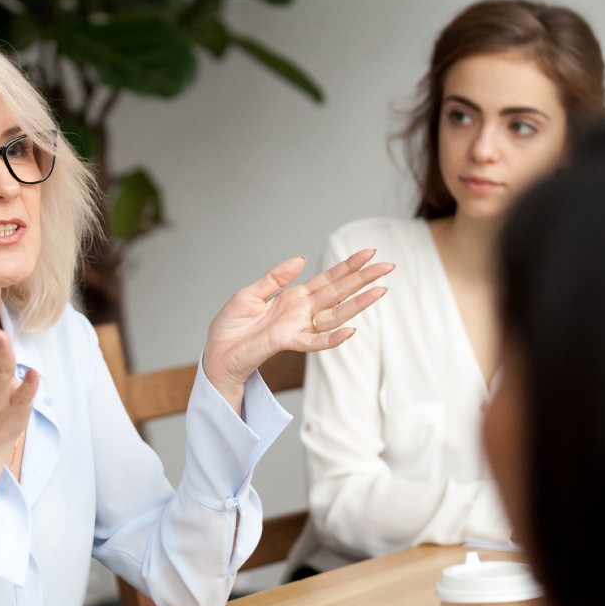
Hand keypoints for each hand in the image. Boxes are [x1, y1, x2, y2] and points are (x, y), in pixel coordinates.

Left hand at [203, 249, 393, 402]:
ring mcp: (297, 328)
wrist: (217, 353)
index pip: (327, 279)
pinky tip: (351, 330)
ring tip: (381, 291)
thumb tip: (300, 259)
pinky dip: (332, 338)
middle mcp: (301, 312)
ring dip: (358, 304)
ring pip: (335, 315)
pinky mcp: (287, 342)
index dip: (348, 266)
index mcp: (293, 297)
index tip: (369, 253)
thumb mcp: (250, 294)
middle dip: (363, 279)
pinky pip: (315, 342)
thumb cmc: (231, 327)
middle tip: (388, 266)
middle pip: (338, 293)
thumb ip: (275, 277)